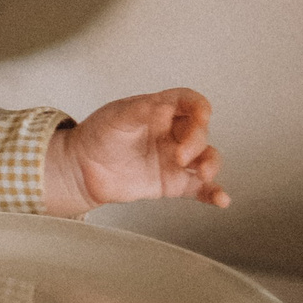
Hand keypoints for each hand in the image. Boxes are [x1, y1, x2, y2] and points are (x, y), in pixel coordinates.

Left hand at [43, 87, 228, 217]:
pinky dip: (213, 193)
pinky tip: (221, 199)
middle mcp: (173, 134)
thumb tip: (162, 104)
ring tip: (203, 174)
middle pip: (199, 132)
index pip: (190, 103)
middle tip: (179, 155)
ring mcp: (175, 159)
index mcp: (161, 111)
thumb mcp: (115, 117)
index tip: (201, 116)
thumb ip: (139, 110)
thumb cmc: (98, 135)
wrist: (81, 169)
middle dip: (196, 142)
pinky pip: (199, 188)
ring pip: (206, 158)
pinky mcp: (173, 183)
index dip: (199, 108)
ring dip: (211, 164)